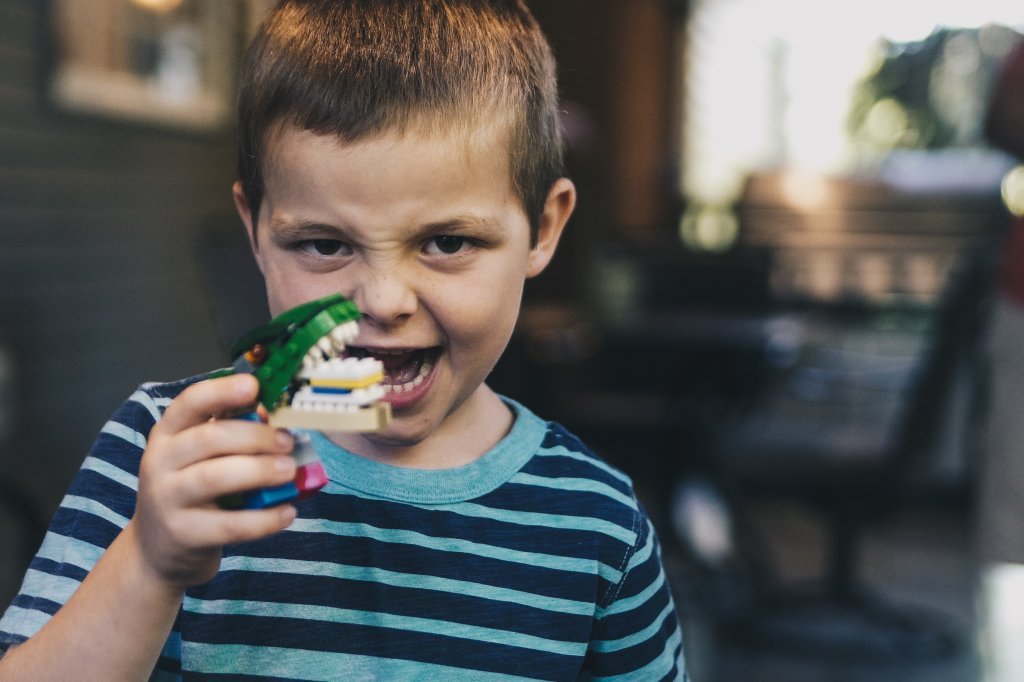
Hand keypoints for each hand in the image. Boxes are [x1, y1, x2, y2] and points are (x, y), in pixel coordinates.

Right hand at [127, 374, 297, 589]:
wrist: (159, 548)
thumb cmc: (191, 490)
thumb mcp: (201, 456)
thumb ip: (231, 430)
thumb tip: (271, 412)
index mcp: (168, 433)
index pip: (190, 402)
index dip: (222, 391)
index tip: (254, 386)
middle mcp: (160, 461)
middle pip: (209, 439)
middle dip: (255, 437)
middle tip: (287, 441)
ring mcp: (167, 499)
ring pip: (214, 478)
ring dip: (259, 471)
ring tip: (289, 471)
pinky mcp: (183, 534)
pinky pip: (229, 525)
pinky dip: (263, 519)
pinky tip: (287, 512)